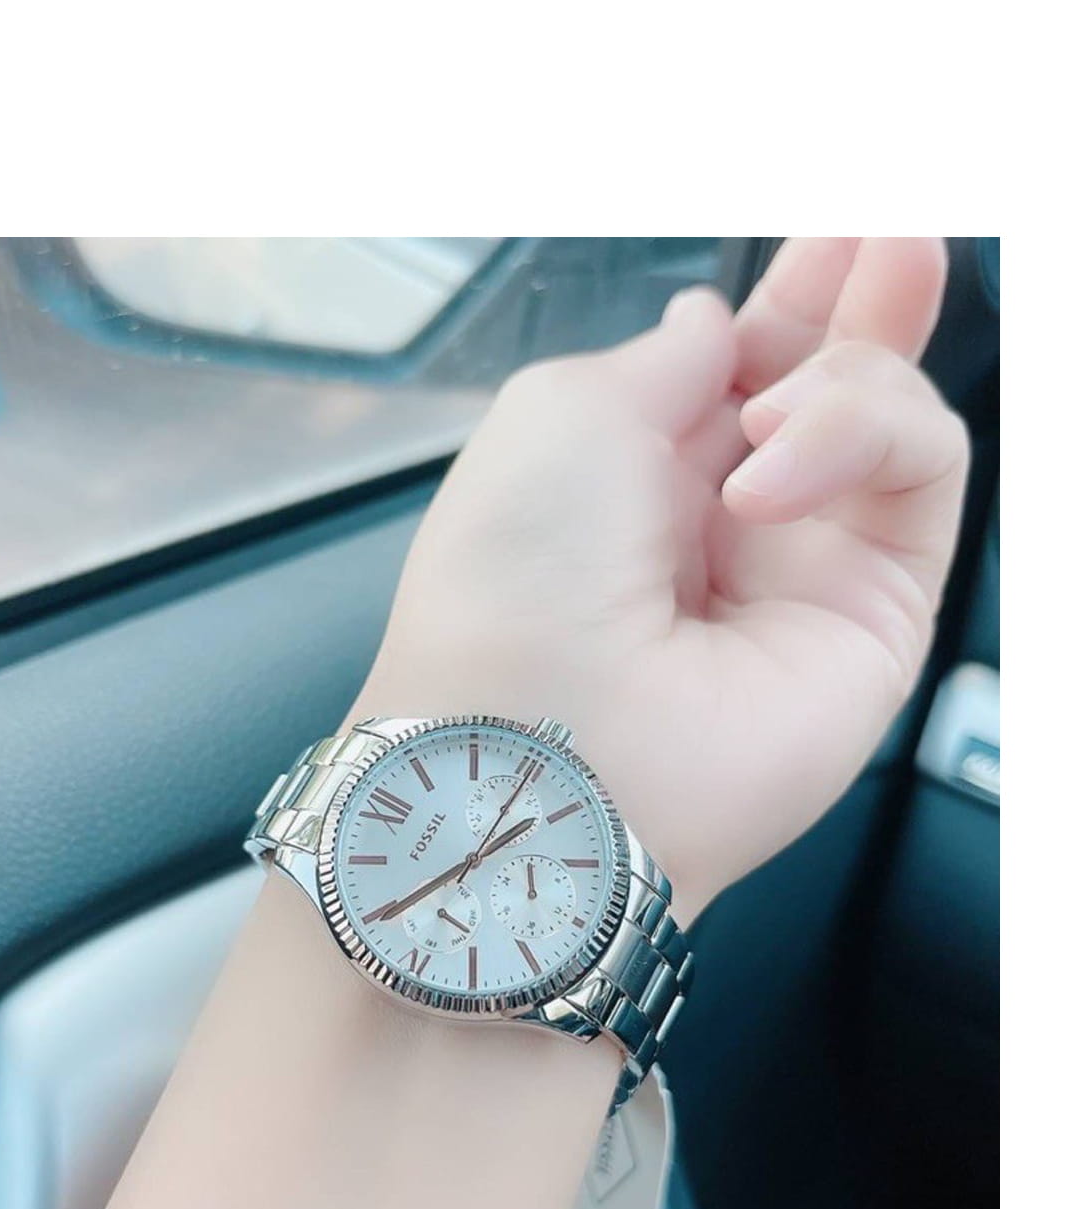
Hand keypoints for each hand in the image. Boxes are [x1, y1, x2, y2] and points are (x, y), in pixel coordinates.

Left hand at [357, 239, 968, 923]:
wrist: (541, 751)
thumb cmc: (513, 583)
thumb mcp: (560, 414)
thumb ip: (659, 356)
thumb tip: (717, 326)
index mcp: (636, 474)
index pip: (737, 366)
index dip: (785, 295)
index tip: (831, 228)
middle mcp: (724, 521)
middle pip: (829, 385)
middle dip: (865, 301)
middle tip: (892, 232)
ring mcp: (804, 569)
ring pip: (889, 418)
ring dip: (849, 372)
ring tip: (771, 415)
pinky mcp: (876, 615)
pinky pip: (923, 473)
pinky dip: (865, 435)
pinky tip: (777, 475)